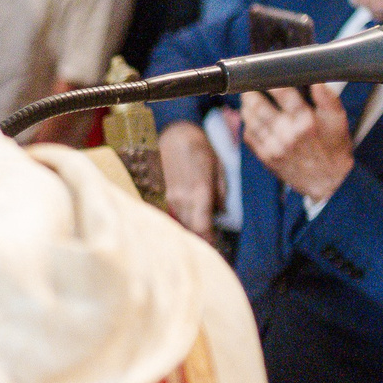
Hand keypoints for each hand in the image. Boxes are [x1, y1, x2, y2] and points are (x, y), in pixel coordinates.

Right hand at [156, 120, 218, 239]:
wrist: (175, 134)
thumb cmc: (201, 148)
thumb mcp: (219, 168)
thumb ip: (221, 193)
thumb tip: (221, 213)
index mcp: (198, 192)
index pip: (202, 228)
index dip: (208, 242)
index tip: (216, 249)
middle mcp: (181, 199)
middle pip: (189, 230)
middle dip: (199, 238)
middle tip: (209, 245)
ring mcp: (168, 197)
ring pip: (178, 223)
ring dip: (188, 230)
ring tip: (198, 234)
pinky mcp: (161, 194)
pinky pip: (170, 214)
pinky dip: (178, 220)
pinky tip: (185, 220)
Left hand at [239, 84, 354, 205]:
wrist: (327, 182)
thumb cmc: (334, 149)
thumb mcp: (338, 121)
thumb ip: (328, 98)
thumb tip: (316, 79)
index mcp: (305, 122)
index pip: (283, 93)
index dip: (272, 78)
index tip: (267, 70)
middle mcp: (286, 134)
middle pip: (258, 106)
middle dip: (251, 91)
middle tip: (250, 82)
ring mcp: (273, 147)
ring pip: (250, 120)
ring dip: (247, 106)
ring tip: (249, 96)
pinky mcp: (266, 157)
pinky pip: (249, 136)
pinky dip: (247, 123)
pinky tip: (251, 116)